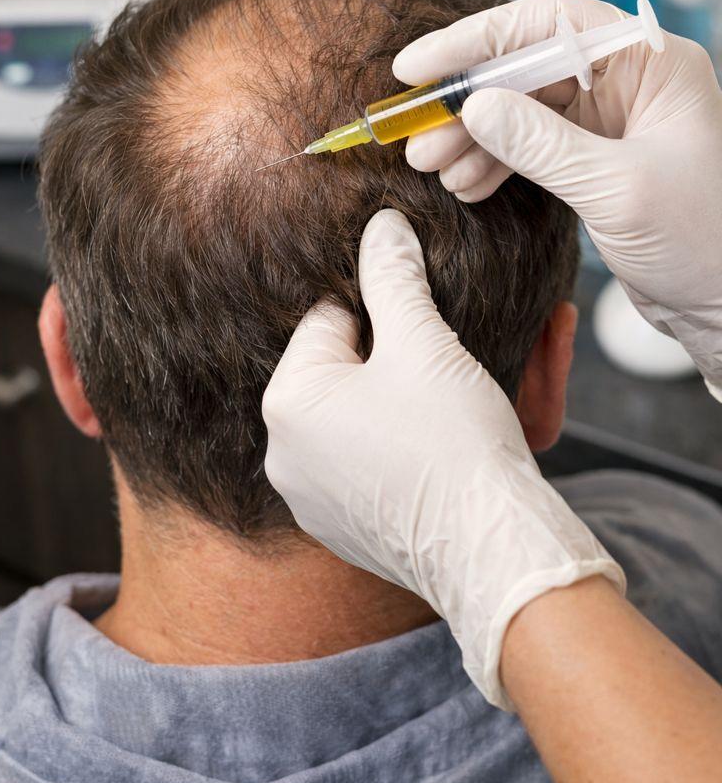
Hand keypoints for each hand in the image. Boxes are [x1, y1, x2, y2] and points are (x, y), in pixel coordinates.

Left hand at [263, 208, 623, 707]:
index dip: (384, 306)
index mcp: (288, 402)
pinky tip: (454, 436)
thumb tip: (383, 227)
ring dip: (412, 396)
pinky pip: (376, 464)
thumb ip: (395, 276)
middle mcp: (286, 455)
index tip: (428, 308)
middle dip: (405, 351)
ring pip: (366, 418)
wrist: (497, 556)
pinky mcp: (349, 530)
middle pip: (348, 370)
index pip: (329, 320)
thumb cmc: (456, 446)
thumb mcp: (425, 344)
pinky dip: (412, 444)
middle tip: (455, 345)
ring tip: (466, 387)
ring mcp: (315, 499)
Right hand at [393, 0, 721, 388]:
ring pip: (521, 107)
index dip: (476, 39)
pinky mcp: (596, 158)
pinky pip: (532, 145)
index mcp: (651, 62)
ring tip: (429, 166)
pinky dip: (495, 162)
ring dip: (472, 135)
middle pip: (526, 65)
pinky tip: (465, 184)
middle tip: (415, 134)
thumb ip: (542, 145)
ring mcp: (612, 119)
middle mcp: (629, 79)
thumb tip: (474, 106)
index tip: (417, 68)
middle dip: (466, 99)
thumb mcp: (618, 190)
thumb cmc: (704, 241)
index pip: (549, 23)